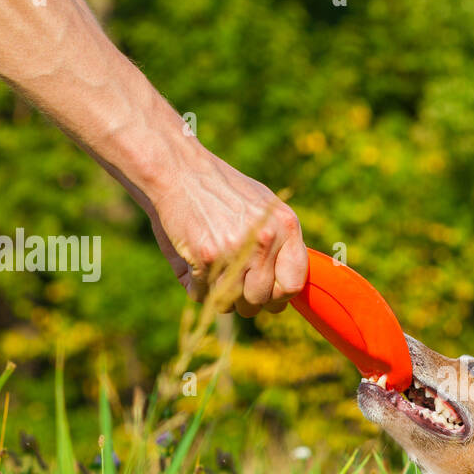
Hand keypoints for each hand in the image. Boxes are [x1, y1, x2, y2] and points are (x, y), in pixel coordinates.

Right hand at [147, 152, 308, 316]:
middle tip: (236, 288)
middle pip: (261, 299)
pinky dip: (198, 288)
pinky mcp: (206, 257)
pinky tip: (196, 268)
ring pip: (233, 303)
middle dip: (248, 301)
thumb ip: (281, 243)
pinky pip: (204, 294)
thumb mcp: (265, 207)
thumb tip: (286, 292)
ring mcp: (236, 249)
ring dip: (222, 298)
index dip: (279, 296)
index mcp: (286, 226)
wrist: (179, 170)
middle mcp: (266, 239)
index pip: (294, 284)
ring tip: (216, 277)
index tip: (267, 293)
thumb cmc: (222, 191)